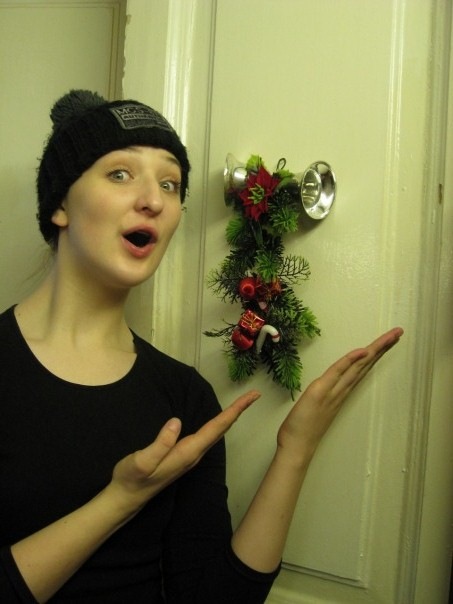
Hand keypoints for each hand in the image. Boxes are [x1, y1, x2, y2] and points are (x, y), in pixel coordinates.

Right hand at [108, 389, 260, 513]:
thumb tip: (176, 421)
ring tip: (242, 403)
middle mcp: (193, 454)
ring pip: (216, 433)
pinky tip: (220, 420)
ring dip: (230, 417)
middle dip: (239, 411)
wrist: (126, 498)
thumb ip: (160, 444)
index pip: (216, 428)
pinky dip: (218, 424)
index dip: (234, 411)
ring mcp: (189, 455)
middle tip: (254, 394)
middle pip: (222, 429)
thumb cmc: (132, 479)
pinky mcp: (183, 455)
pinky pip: (207, 435)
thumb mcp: (142, 462)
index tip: (250, 398)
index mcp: (187, 452)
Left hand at [276, 327, 403, 464]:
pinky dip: (351, 361)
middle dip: (382, 347)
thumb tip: (333, 384)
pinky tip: (363, 351)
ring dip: (374, 349)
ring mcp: (334, 390)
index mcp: (341, 390)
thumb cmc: (304, 428)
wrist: (297, 447)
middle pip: (365, 364)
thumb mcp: (316, 406)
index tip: (388, 341)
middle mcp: (342, 389)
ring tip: (391, 336)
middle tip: (398, 332)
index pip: (361, 367)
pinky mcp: (320, 391)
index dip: (374, 353)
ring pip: (357, 366)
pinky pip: (338, 372)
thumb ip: (326, 395)